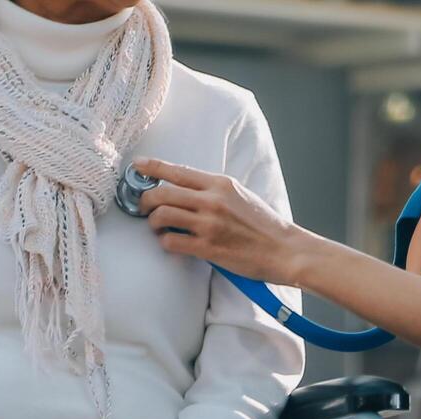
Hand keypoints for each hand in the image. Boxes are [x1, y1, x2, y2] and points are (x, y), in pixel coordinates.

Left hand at [133, 159, 325, 286]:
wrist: (283, 250)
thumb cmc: (263, 224)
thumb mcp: (239, 195)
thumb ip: (213, 190)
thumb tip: (184, 188)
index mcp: (220, 184)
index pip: (177, 171)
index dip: (152, 167)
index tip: (137, 167)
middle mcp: (212, 201)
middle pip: (162, 193)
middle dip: (146, 200)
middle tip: (145, 208)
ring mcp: (208, 225)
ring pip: (162, 216)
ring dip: (154, 223)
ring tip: (159, 228)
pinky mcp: (208, 248)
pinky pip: (171, 242)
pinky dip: (165, 242)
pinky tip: (171, 243)